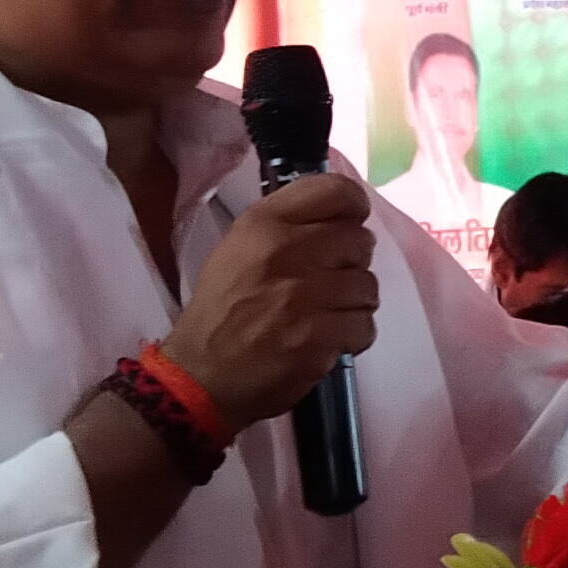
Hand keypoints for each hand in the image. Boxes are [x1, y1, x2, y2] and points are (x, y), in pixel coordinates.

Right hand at [166, 172, 380, 425]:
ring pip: (367, 286)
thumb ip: (287, 225)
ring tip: (325, 314)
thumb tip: (342, 215)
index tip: (352, 222)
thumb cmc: (221, 311)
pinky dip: (352, 335)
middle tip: (329, 281)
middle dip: (352, 263)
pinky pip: (364, 325)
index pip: (335, 191)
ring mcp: (303, 298)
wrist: (201, 376)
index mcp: (263, 224)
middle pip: (359, 240)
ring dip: (353, 303)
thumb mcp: (238, 248)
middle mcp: (285, 253)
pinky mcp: (317, 338)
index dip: (354, 206)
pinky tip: (327, 339)